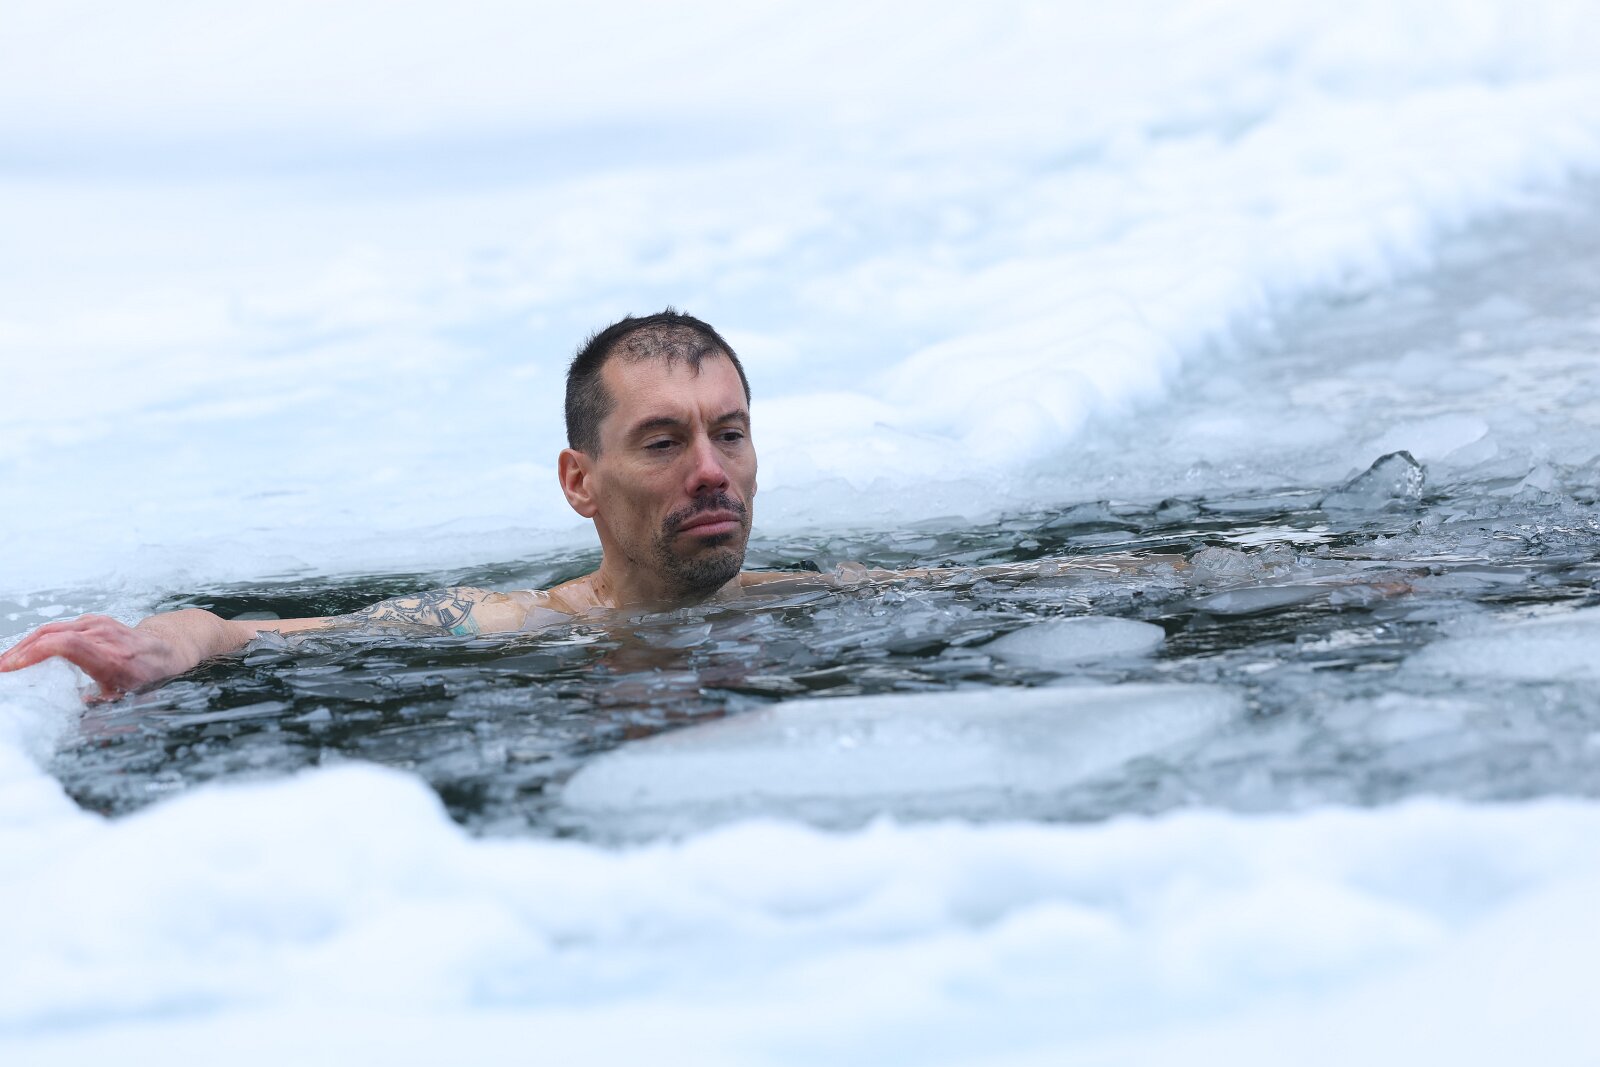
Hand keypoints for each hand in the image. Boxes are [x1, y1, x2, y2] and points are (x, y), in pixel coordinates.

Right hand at [0, 614, 197, 699]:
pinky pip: (58, 627)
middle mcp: (103, 636)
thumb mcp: (132, 698)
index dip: (34, 653)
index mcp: (111, 657)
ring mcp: (98, 625)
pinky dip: (36, 639)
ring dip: (23, 646)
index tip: (11, 667)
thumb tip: (79, 720)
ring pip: (51, 629)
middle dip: (18, 652)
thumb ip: (104, 709)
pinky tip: (24, 653)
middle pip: (51, 635)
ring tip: (4, 664)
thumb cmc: (151, 676)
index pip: (66, 645)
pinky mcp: (93, 621)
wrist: (172, 647)